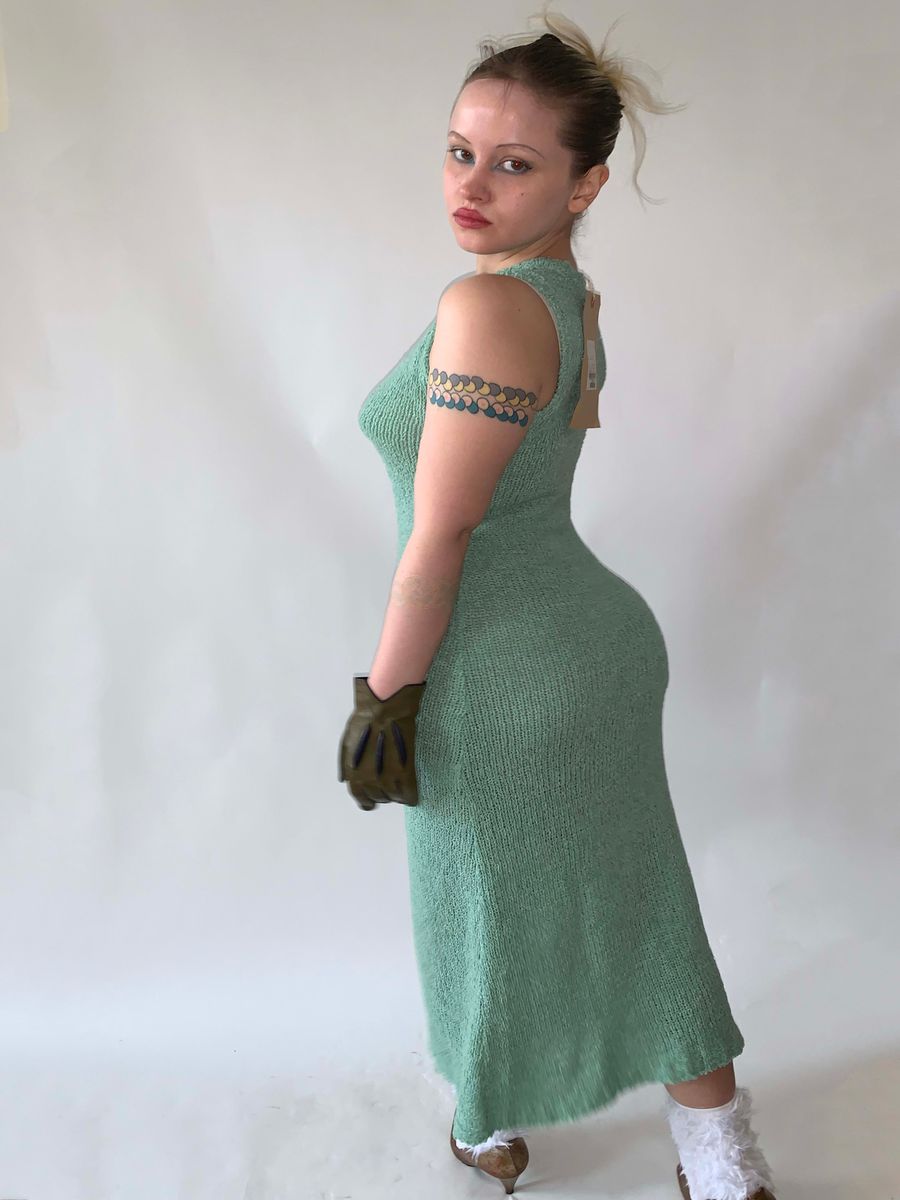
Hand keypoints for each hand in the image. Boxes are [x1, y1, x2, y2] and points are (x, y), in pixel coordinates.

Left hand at [337, 675, 426, 810]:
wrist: (385, 707)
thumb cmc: (365, 720)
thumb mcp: (347, 742)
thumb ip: (345, 765)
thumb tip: (345, 781)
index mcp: (353, 774)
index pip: (361, 799)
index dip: (368, 800)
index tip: (374, 799)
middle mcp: (368, 781)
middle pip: (379, 798)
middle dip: (383, 793)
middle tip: (389, 783)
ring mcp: (388, 779)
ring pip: (394, 798)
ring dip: (397, 795)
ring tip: (401, 784)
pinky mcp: (406, 773)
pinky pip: (409, 795)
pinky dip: (410, 796)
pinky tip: (411, 792)